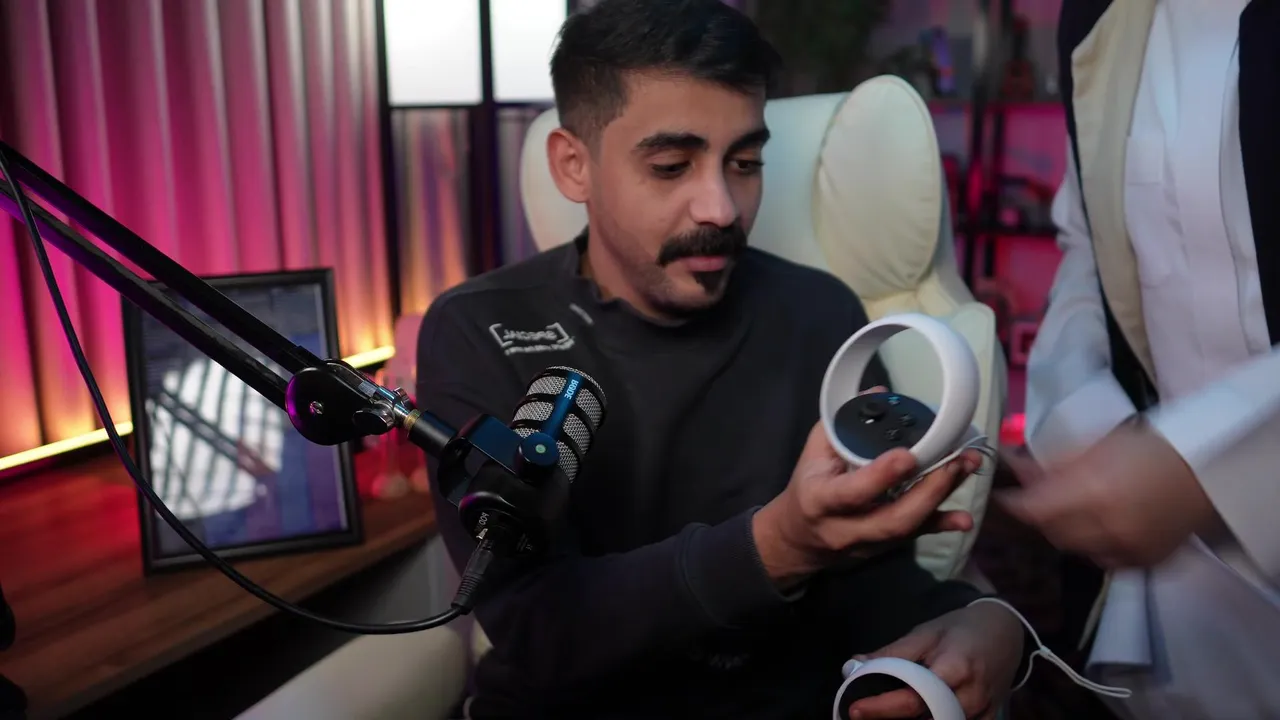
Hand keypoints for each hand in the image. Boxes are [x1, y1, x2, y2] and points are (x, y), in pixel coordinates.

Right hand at [753, 388, 981, 587]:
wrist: (800, 536)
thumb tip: (878, 392)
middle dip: (928, 492)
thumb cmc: (809, 485)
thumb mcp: (814, 451)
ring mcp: (867, 542)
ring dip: (941, 499)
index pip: (851, 493)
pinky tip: (964, 518)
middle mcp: (844, 527)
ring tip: (967, 467)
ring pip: (909, 529)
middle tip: (955, 461)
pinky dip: (942, 524)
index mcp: (820, 499)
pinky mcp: (885, 547)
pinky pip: (917, 537)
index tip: (908, 456)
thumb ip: (842, 424)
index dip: (880, 477)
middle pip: (891, 520)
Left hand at [847, 603, 1024, 719]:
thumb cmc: (960, 629)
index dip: (882, 706)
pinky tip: (918, 717)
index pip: (914, 696)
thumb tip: (852, 666)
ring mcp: (983, 710)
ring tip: (887, 713)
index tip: (855, 709)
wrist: (1005, 631)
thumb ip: (891, 654)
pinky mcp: (989, 719)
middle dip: (894, 719)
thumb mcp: (925, 634)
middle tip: (866, 714)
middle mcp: (972, 694)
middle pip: (927, 719)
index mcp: (954, 667)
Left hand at [997, 419, 1215, 567]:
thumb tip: (1014, 467)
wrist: (1205, 470)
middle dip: (1040, 515)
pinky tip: (1097, 527)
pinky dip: (1091, 546)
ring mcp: (1127, 549)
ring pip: (1073, 548)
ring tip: (1072, 510)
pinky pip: (1101, 560)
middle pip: (1051, 531)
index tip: (1003, 495)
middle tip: (1039, 498)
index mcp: (1093, 491)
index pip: (1034, 509)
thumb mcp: (1094, 446)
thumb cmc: (1147, 448)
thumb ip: (1051, 463)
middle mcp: (1107, 526)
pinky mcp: (1143, 563)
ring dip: (1064, 531)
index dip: (1013, 504)